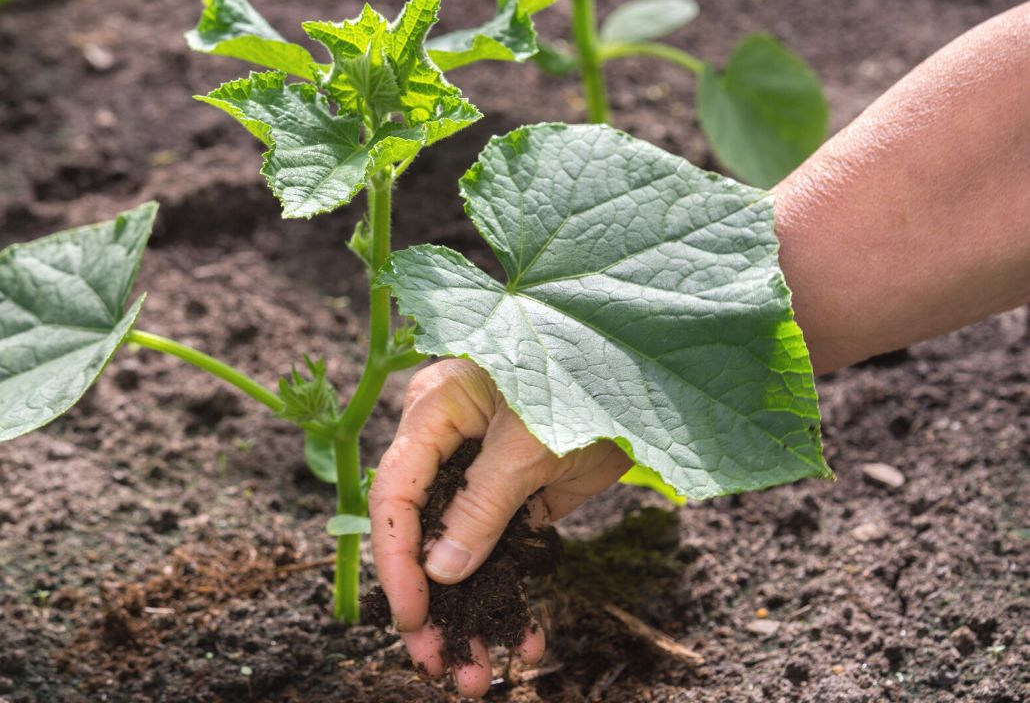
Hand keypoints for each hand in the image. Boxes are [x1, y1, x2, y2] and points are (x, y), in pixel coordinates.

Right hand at [369, 359, 632, 696]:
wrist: (654, 380)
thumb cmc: (586, 378)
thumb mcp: (531, 443)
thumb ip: (483, 504)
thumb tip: (440, 571)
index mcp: (432, 414)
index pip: (396, 494)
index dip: (397, 560)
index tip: (410, 617)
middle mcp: (446, 447)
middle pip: (418, 533)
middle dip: (428, 605)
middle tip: (433, 664)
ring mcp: (480, 475)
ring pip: (457, 555)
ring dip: (467, 616)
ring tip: (474, 677)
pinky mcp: (516, 498)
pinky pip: (501, 556)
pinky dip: (509, 600)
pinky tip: (522, 643)